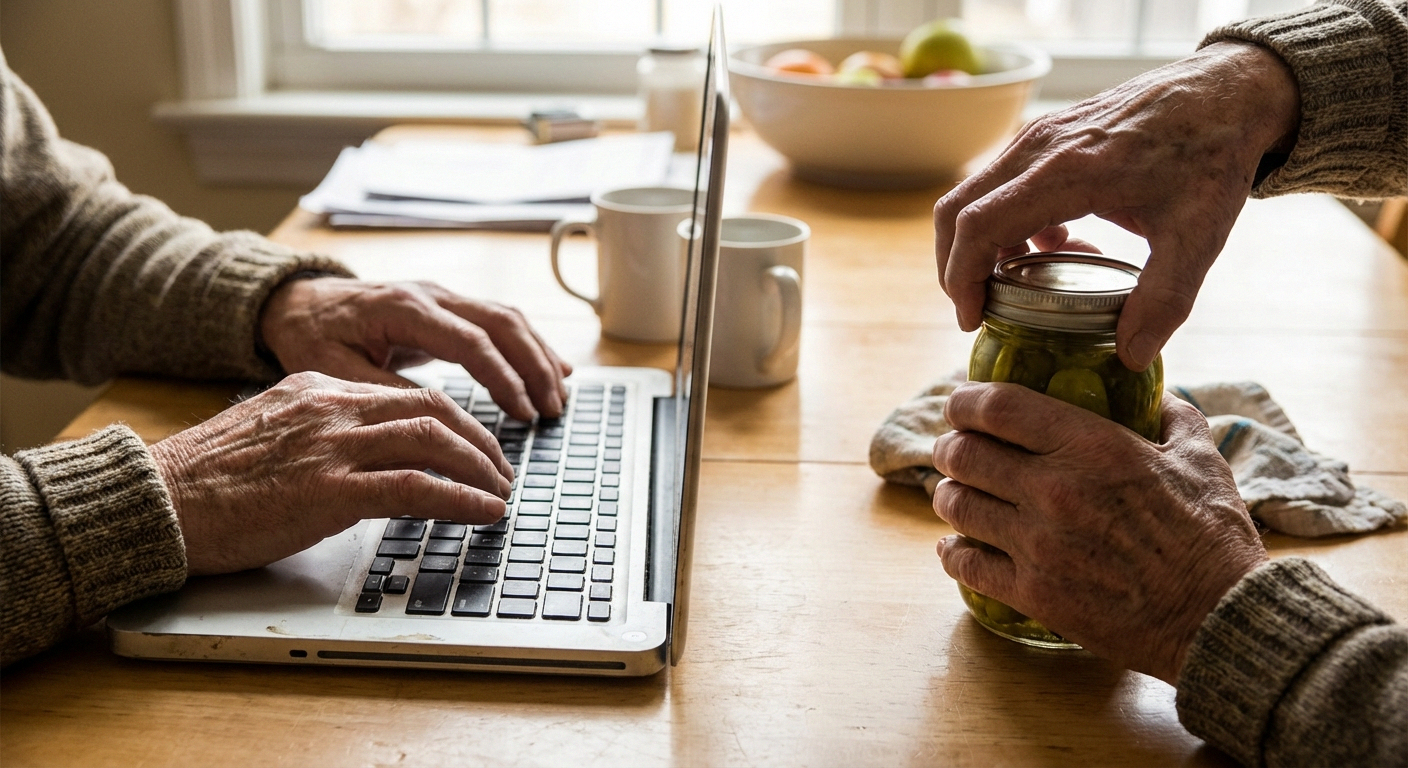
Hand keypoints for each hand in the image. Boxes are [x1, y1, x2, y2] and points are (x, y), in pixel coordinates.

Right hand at [149, 372, 513, 575]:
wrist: (155, 503)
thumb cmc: (206, 483)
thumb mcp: (271, 437)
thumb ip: (319, 435)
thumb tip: (363, 458)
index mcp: (318, 390)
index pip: (405, 396)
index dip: (452, 422)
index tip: (474, 446)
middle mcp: (331, 408)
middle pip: (432, 410)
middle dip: (478, 440)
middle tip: (501, 470)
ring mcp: (331, 446)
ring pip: (433, 440)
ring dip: (480, 468)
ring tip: (502, 492)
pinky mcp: (328, 490)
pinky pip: (416, 486)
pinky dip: (461, 498)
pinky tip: (485, 512)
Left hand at [260, 278, 571, 419]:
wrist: (297, 303)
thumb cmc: (311, 337)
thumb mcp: (335, 372)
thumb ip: (385, 392)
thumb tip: (435, 421)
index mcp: (403, 308)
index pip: (470, 340)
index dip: (502, 377)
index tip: (523, 413)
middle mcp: (431, 294)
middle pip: (502, 322)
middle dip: (534, 367)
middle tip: (553, 410)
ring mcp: (443, 296)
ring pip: (508, 318)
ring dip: (539, 357)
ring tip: (559, 398)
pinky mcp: (448, 307)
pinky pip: (500, 322)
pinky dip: (529, 347)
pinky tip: (553, 370)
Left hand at [930, 383, 1267, 683]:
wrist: (1220, 618)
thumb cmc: (1214, 536)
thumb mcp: (1200, 457)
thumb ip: (1172, 414)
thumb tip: (1155, 392)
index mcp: (1093, 447)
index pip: (998, 407)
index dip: (966, 402)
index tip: (961, 406)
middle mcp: (1056, 489)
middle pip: (964, 454)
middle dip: (951, 448)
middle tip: (954, 451)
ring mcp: (1039, 544)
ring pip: (956, 505)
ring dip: (949, 495)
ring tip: (955, 494)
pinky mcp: (1033, 593)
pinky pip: (965, 563)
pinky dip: (953, 551)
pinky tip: (957, 546)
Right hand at [933, 41, 1300, 370]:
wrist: (1225, 92)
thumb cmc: (1212, 156)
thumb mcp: (1198, 235)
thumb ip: (1164, 300)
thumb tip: (1130, 356)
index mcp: (1069, 171)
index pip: (978, 225)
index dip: (962, 278)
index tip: (972, 319)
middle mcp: (1040, 147)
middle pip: (956, 210)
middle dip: (954, 267)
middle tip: (979, 309)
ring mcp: (1038, 136)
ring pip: (971, 194)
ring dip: (979, 244)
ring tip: (1022, 283)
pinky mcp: (1046, 134)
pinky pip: (998, 182)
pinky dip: (1002, 221)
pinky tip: (1052, 246)